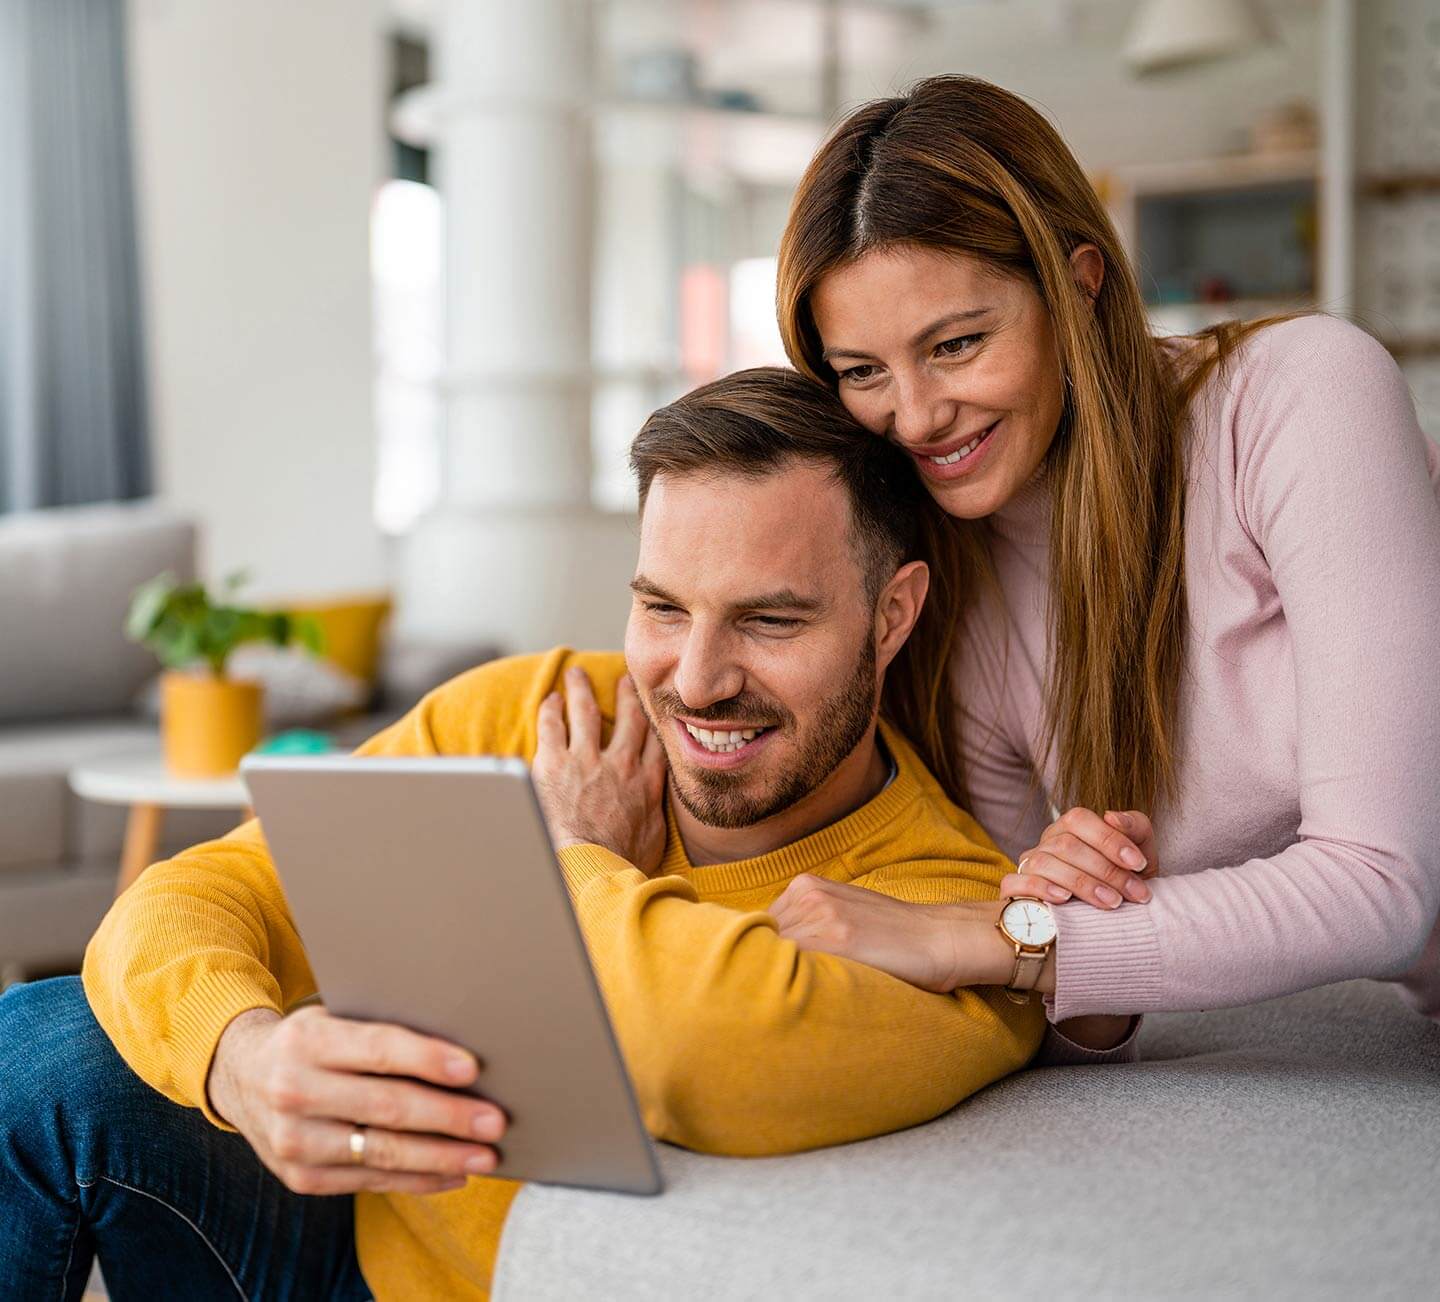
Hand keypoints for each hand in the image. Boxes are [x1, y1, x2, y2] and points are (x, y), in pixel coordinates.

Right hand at [207, 1005, 505, 1196]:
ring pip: (382, 1153)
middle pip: (386, 1107)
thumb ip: (380, 1029)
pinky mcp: (300, 1177)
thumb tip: (459, 1045)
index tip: (472, 1069)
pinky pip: (370, 1182)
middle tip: (495, 1121)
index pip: (378, 1050)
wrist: (241, 1074)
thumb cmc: (313, 1039)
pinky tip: (453, 1173)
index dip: (427, 1059)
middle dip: (448, 1117)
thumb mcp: (333, 1017)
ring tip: (485, 1155)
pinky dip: (418, 1179)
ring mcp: (293, 1140)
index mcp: (307, 1041)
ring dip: (441, 1157)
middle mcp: (293, 1091)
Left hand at [532, 667, 667, 875]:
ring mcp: (586, 760)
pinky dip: (552, 710)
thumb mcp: (654, 837)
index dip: (655, 717)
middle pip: (628, 717)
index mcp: (646, 782)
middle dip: (627, 694)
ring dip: (582, 690)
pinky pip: (553, 726)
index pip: (655, 739)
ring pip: (586, 712)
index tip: (653, 703)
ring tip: (577, 675)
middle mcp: (620, 764)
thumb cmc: (621, 862)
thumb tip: (655, 809)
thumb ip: (654, 814)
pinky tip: (551, 700)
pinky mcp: (555, 763)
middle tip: (625, 678)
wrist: (591, 867)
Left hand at [768, 875, 1006, 992]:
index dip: (761, 955)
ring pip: (774, 953)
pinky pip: (796, 965)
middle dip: (766, 967)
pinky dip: (795, 983)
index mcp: (806, 885)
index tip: (764, 977)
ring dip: (779, 978)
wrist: (938, 938)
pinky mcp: (838, 939)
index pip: (759, 926)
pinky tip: (809, 997)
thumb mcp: (841, 912)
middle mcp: (809, 895)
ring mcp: (822, 914)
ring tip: (797, 998)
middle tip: (776, 994)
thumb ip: (805, 922)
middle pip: (762, 939)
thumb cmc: (891, 935)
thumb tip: (765, 951)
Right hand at [1003, 808, 1158, 909]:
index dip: (1109, 839)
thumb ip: (1135, 828)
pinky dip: (1041, 888)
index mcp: (1071, 827)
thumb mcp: (1139, 854)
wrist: (1107, 922)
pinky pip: (1016, 881)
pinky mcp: (1014, 889)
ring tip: (1112, 903)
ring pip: (1044, 863)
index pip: (1079, 819)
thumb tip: (1113, 817)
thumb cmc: (1123, 882)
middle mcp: (1046, 841)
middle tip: (1135, 892)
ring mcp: (1028, 864)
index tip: (1139, 863)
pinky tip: (1066, 899)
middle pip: (1067, 846)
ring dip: (1082, 884)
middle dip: (1106, 870)